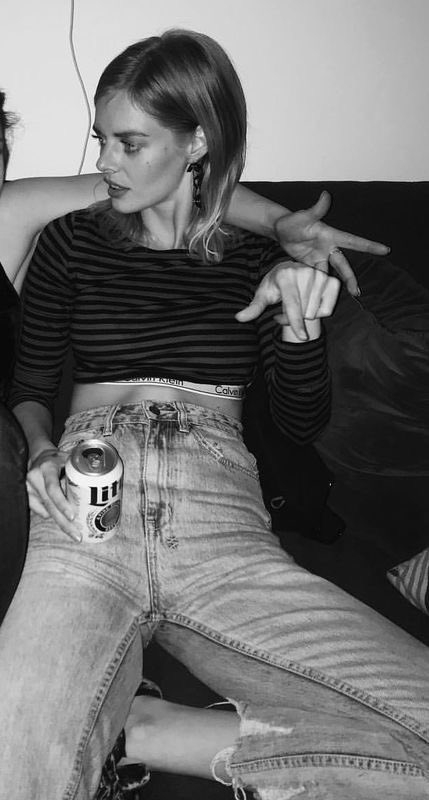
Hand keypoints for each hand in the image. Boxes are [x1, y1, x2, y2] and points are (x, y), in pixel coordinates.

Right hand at [26, 448, 80, 540]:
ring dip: (61, 521)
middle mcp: (35, 478)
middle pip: (49, 505)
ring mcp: (28, 489)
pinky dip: (52, 514)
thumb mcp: (69, 460)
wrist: (39, 456)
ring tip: (74, 531)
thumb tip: (98, 485)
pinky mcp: (26, 496)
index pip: (53, 488)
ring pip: (46, 511)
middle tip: (77, 536)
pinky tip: (61, 514)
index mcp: (47, 468)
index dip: (62, 503)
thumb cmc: (59, 459)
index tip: (72, 516)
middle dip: (64, 523)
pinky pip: (41, 511)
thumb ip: (80, 470)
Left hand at [236, 260, 339, 340]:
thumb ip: (253, 308)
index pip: (293, 304)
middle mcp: (305, 272)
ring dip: (305, 316)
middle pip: (304, 312)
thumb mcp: (263, 295)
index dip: (296, 322)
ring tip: (296, 307)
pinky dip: (319, 313)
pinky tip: (310, 305)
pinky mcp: (332, 281)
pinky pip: (327, 309)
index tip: (302, 337)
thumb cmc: (275, 285)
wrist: (290, 270)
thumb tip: (239, 318)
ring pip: (315, 312)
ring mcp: (320, 276)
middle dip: (294, 319)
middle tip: (284, 311)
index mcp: (285, 275)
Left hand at [274, 191, 388, 295]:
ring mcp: (319, 259)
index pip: (353, 241)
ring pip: (330, 275)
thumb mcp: (304, 216)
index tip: (386, 250)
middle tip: (356, 292)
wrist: (280, 231)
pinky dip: (317, 287)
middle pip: (343, 265)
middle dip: (350, 278)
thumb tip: (325, 194)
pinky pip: (316, 278)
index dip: (369, 246)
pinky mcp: (309, 266)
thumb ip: (317, 209)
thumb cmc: (293, 221)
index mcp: (331, 236)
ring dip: (333, 287)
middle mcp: (328, 249)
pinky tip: (318, 298)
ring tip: (335, 300)